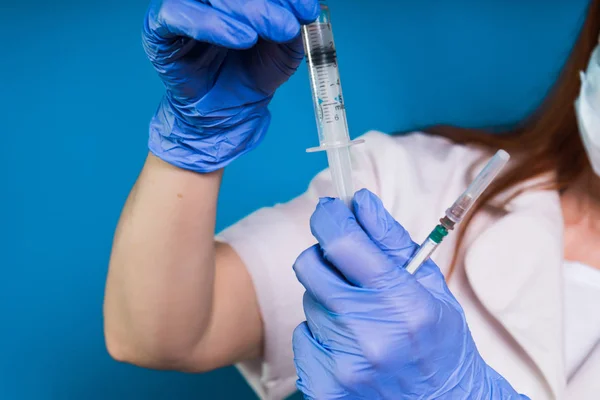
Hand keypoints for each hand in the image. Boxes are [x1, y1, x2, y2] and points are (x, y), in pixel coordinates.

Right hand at [143, 0, 318, 171]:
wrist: (226, 112)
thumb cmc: (251, 74)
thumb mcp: (283, 49)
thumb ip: (292, 26)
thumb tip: (307, 8)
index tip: (308, 10)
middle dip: (266, 3)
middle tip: (288, 26)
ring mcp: (182, 7)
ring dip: (245, 11)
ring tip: (271, 34)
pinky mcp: (160, 27)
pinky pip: (177, 14)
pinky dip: (211, 24)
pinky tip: (241, 39)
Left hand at [292, 189, 527, 398]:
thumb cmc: (438, 340)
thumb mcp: (430, 285)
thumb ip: (391, 240)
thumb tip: (359, 201)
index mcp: (403, 303)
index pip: (343, 242)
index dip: (329, 217)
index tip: (329, 210)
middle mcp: (371, 335)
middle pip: (310, 266)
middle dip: (324, 257)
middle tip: (346, 268)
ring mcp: (344, 365)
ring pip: (307, 301)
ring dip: (327, 299)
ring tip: (359, 318)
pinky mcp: (324, 386)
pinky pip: (302, 336)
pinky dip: (320, 333)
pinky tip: (348, 344)